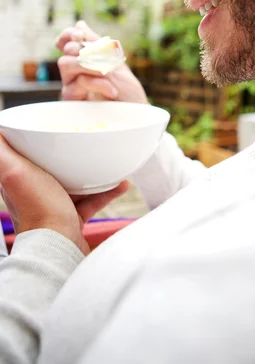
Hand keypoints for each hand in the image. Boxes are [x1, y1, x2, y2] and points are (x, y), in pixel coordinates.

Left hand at [0, 135, 129, 255]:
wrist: (58, 249)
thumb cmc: (38, 212)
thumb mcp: (13, 171)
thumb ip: (1, 150)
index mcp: (19, 178)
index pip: (28, 153)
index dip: (41, 139)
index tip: (58, 127)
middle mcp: (34, 192)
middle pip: (54, 166)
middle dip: (72, 154)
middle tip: (89, 141)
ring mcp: (54, 206)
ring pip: (75, 182)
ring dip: (93, 171)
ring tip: (109, 160)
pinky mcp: (72, 219)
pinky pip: (92, 200)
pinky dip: (107, 191)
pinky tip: (122, 183)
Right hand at [56, 21, 147, 103]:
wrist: (137, 117)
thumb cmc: (129, 93)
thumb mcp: (116, 64)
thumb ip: (98, 45)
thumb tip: (80, 24)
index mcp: (84, 61)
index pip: (65, 43)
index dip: (68, 35)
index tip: (79, 35)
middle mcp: (74, 73)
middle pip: (66, 52)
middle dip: (86, 50)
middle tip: (106, 59)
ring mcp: (72, 87)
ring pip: (66, 64)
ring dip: (89, 64)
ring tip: (107, 72)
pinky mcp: (73, 102)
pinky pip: (77, 83)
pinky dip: (97, 83)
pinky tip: (112, 90)